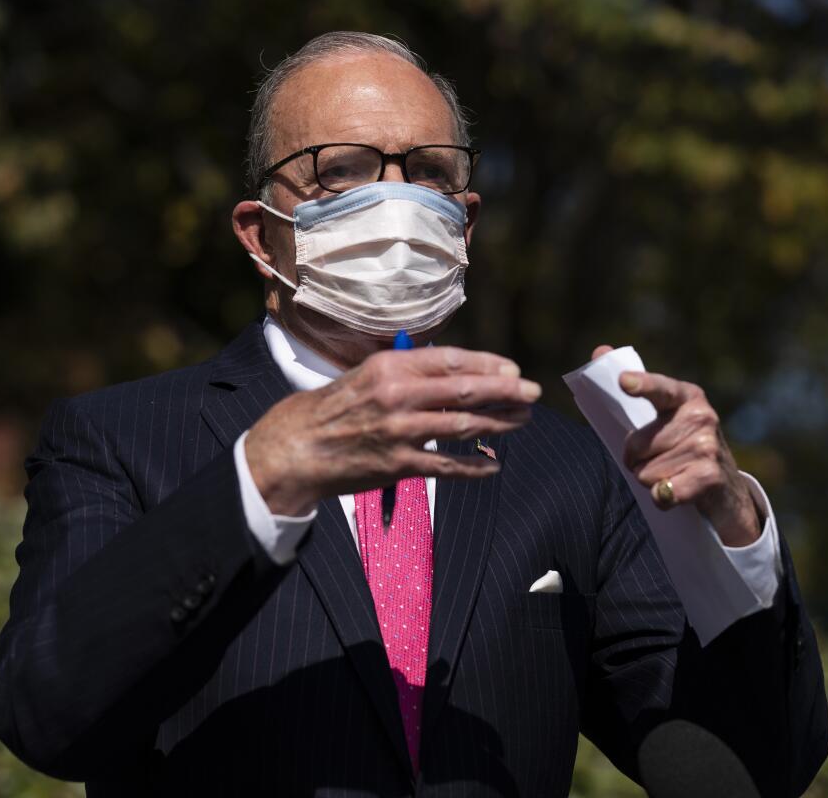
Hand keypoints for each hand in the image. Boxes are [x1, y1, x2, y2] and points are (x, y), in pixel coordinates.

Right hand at [245, 347, 540, 514]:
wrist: (295, 448)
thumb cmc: (331, 409)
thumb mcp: (364, 374)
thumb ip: (405, 372)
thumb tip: (451, 372)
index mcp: (389, 366)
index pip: (451, 360)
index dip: (488, 364)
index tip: (512, 368)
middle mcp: (398, 395)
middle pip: (466, 391)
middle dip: (506, 391)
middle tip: (532, 393)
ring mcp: (400, 432)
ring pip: (464, 426)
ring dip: (499, 423)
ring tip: (521, 421)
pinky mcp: (399, 466)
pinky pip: (447, 467)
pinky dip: (475, 467)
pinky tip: (495, 465)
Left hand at [591, 345, 761, 546]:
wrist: (726, 489)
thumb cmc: (680, 447)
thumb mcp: (663, 415)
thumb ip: (633, 385)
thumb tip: (599, 350)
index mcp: (686, 395)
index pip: (659, 389)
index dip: (642, 385)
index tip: (625, 382)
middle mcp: (701, 416)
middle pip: (635, 446)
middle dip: (636, 460)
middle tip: (658, 460)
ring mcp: (708, 446)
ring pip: (645, 473)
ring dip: (651, 480)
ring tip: (673, 474)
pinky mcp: (710, 476)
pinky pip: (662, 493)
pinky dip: (662, 499)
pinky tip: (678, 493)